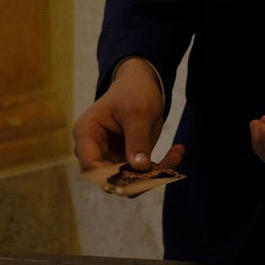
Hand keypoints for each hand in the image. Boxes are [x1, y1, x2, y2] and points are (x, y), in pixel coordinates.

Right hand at [73, 57, 185, 173]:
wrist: (141, 83)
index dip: (111, 178)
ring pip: (128, 181)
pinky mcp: (125, 160)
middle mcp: (95, 150)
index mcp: (87, 134)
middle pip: (110, 179)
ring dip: (154, 175)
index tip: (137, 176)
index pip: (91, 167)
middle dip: (138, 179)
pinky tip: (178, 151)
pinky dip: (160, 168)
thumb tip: (139, 168)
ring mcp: (110, 157)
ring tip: (177, 153)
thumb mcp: (137, 113)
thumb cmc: (133, 91)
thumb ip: (137, 140)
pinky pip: (141, 175)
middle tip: (165, 170)